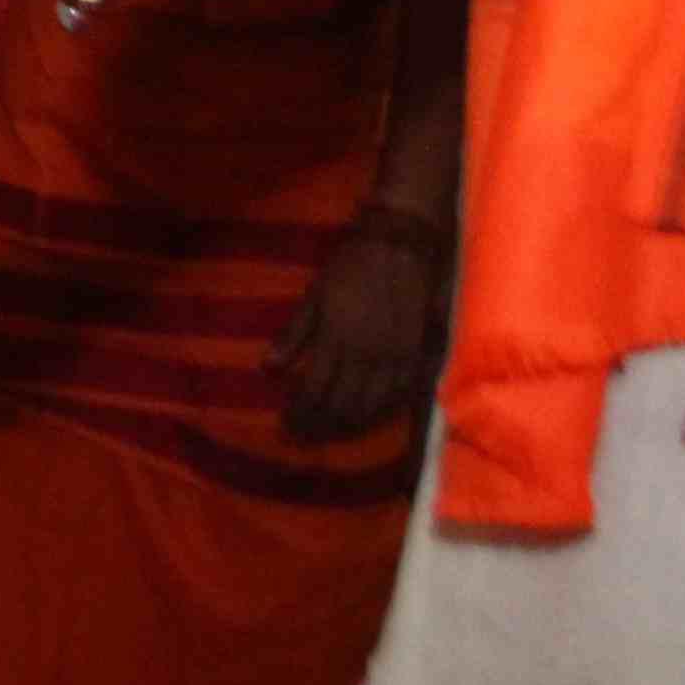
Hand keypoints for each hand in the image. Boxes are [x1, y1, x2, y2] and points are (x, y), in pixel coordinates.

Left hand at [269, 226, 446, 446]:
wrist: (400, 246)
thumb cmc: (350, 267)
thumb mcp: (314, 296)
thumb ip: (293, 336)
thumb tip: (267, 369)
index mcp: (338, 340)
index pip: (315, 392)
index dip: (299, 415)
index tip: (285, 426)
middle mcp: (368, 356)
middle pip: (342, 408)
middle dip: (320, 428)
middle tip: (303, 438)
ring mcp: (396, 359)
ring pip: (372, 409)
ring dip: (349, 428)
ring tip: (330, 435)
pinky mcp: (417, 356)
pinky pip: (400, 398)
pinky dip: (382, 415)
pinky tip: (368, 421)